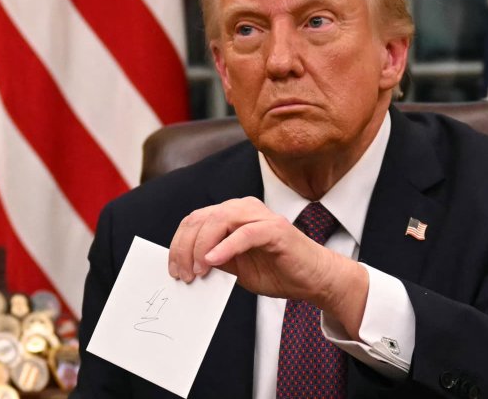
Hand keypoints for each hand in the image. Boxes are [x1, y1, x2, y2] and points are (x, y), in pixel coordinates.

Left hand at [167, 197, 366, 319]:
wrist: (314, 279)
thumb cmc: (277, 271)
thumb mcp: (236, 267)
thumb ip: (214, 259)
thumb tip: (186, 264)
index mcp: (232, 214)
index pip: (195, 220)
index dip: (178, 244)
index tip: (174, 269)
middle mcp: (244, 208)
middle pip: (202, 218)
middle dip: (185, 247)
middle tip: (183, 274)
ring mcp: (260, 215)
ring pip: (219, 220)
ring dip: (202, 247)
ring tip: (197, 270)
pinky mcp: (275, 228)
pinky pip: (245, 233)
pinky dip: (226, 247)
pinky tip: (213, 261)